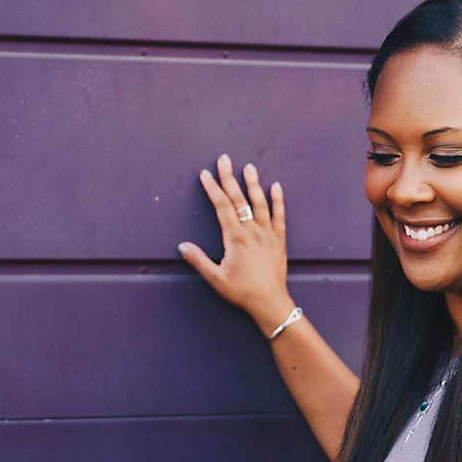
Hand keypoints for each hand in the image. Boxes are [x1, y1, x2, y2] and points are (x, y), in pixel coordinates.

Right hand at [178, 153, 292, 326]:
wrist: (270, 302)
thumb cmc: (241, 292)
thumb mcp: (216, 278)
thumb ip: (199, 260)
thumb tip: (182, 246)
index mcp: (235, 237)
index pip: (221, 206)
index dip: (213, 189)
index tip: (205, 174)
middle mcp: (252, 231)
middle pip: (239, 198)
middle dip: (229, 177)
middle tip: (224, 159)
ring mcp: (267, 234)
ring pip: (260, 203)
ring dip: (253, 183)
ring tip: (249, 166)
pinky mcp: (279, 240)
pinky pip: (279, 216)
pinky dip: (278, 200)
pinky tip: (275, 186)